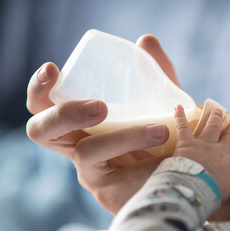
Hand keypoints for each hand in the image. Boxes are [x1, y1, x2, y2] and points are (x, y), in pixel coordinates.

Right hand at [26, 35, 179, 213]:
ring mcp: (88, 171)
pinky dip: (134, 149)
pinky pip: (112, 170)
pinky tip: (160, 137)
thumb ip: (157, 73)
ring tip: (159, 129)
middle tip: (100, 106)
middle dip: (62, 114)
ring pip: (83, 152)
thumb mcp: (162, 101)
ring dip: (123, 135)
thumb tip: (146, 40)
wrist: (191, 176)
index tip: (53, 68)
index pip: (42, 104)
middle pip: (40, 131)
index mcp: (78, 122)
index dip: (38, 88)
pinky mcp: (105, 190)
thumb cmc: (168, 137)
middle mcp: (76, 145)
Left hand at [173, 105, 229, 200]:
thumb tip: (222, 189)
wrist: (194, 191)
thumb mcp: (225, 195)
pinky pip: (183, 126)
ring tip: (217, 111)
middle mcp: (220, 152)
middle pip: (229, 137)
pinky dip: (180, 116)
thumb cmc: (209, 197)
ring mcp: (204, 145)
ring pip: (212, 127)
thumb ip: (226, 187)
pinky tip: (178, 107)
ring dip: (214, 118)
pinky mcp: (187, 143)